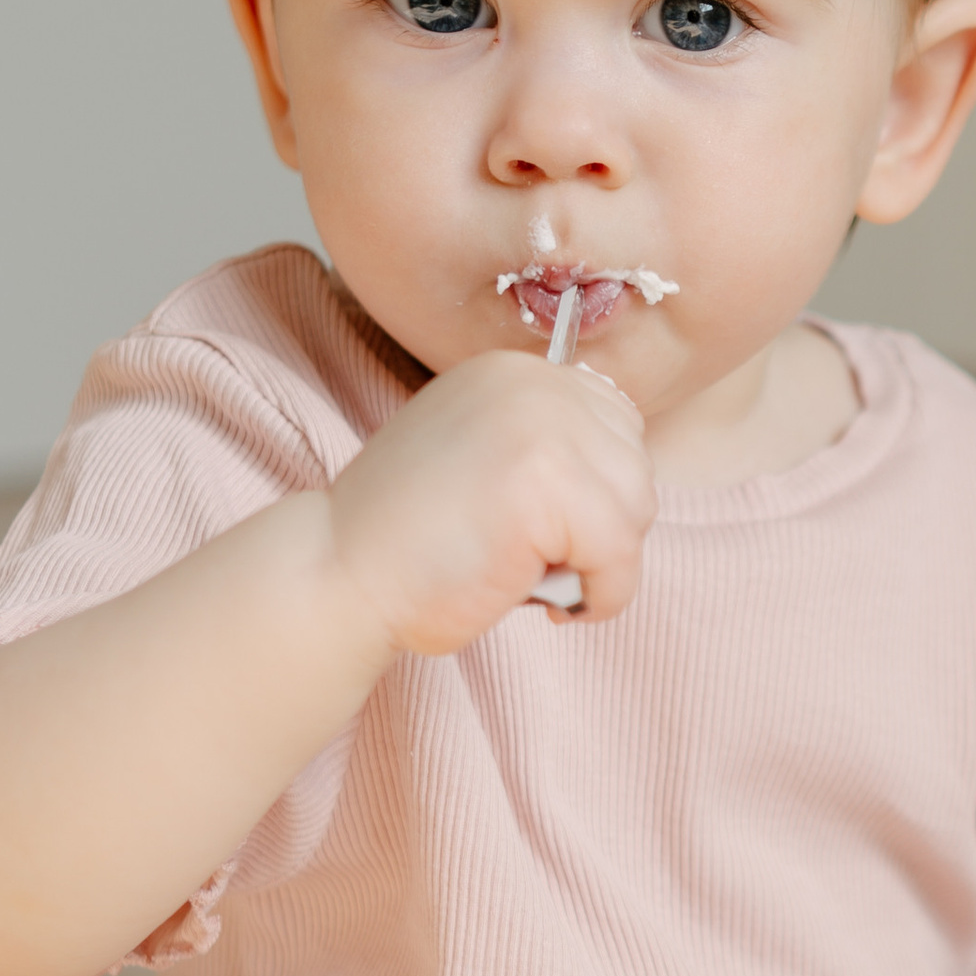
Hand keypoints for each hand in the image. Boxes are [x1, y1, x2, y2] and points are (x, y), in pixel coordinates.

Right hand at [325, 351, 653, 656]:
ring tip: (537, 576)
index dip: (597, 492)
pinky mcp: (545, 482)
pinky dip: (602, 596)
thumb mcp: (480, 457)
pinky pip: (622, 554)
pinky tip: (553, 604)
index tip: (550, 531)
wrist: (338, 570)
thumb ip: (543, 446)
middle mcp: (531, 381)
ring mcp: (540, 425)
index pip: (617, 426)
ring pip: (636, 509)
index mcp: (513, 371)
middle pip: (635, 465)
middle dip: (604, 529)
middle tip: (539, 560)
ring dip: (603, 565)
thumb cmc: (410, 540)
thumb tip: (625, 473)